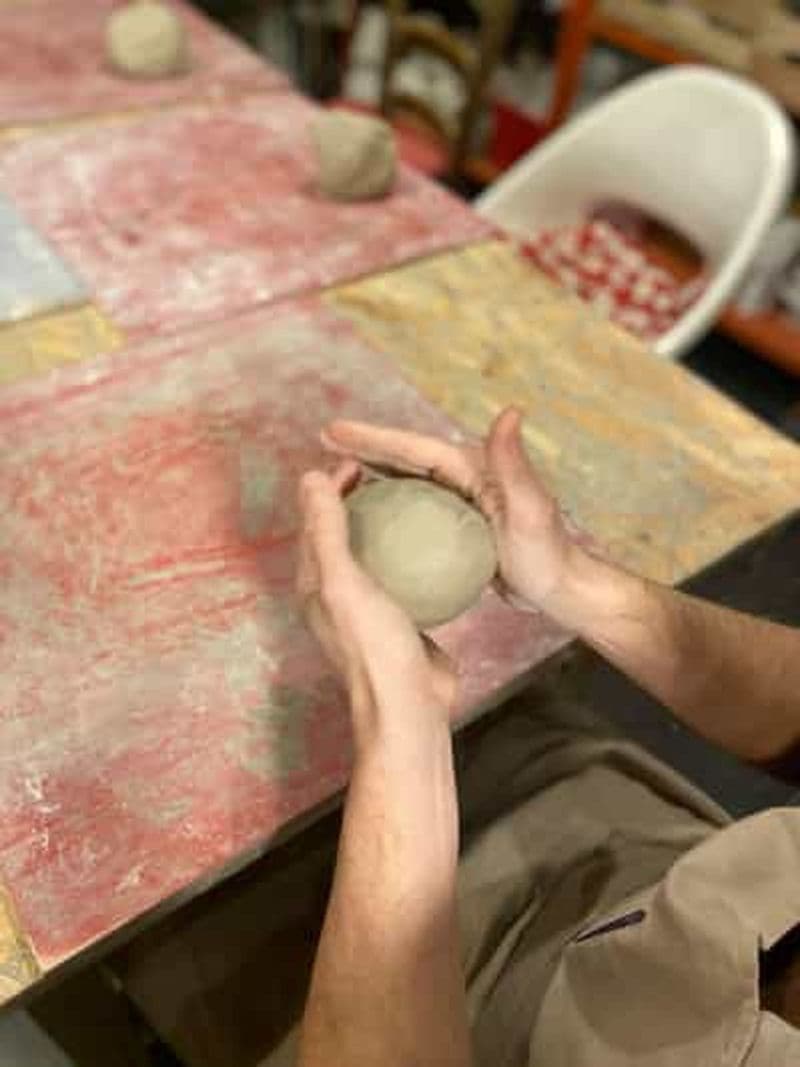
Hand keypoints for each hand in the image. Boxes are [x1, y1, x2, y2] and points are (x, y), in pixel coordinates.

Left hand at [296, 463, 456, 735]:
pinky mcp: (401, 618)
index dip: (330, 487)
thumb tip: (310, 478)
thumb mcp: (344, 581)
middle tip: (391, 473)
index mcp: (313, 583)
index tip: (360, 459)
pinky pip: (406, 575)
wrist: (409, 705)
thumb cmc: (373, 645)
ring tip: (416, 497)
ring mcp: (370, 608)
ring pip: (375, 553)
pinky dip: (417, 553)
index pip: (314, 522)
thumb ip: (327, 530)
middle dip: (360, 499)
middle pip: (343, 534)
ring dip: (388, 523)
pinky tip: (441, 542)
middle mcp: (336, 594)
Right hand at [321, 408, 585, 619]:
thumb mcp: (531, 510)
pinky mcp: (458, 525)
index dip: (374, 437)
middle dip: (365, 445)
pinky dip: (388, 504)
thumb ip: (514, 463)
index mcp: (475, 466)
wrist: (561, 588)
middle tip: (324, 439)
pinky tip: (366, 517)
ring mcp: (460, 500)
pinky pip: (414, 509)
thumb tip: (511, 412)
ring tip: (336, 470)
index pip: (416, 447)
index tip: (335, 431)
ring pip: (407, 480)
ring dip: (372, 471)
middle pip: (406, 456)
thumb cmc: (547, 554)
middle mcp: (465, 476)